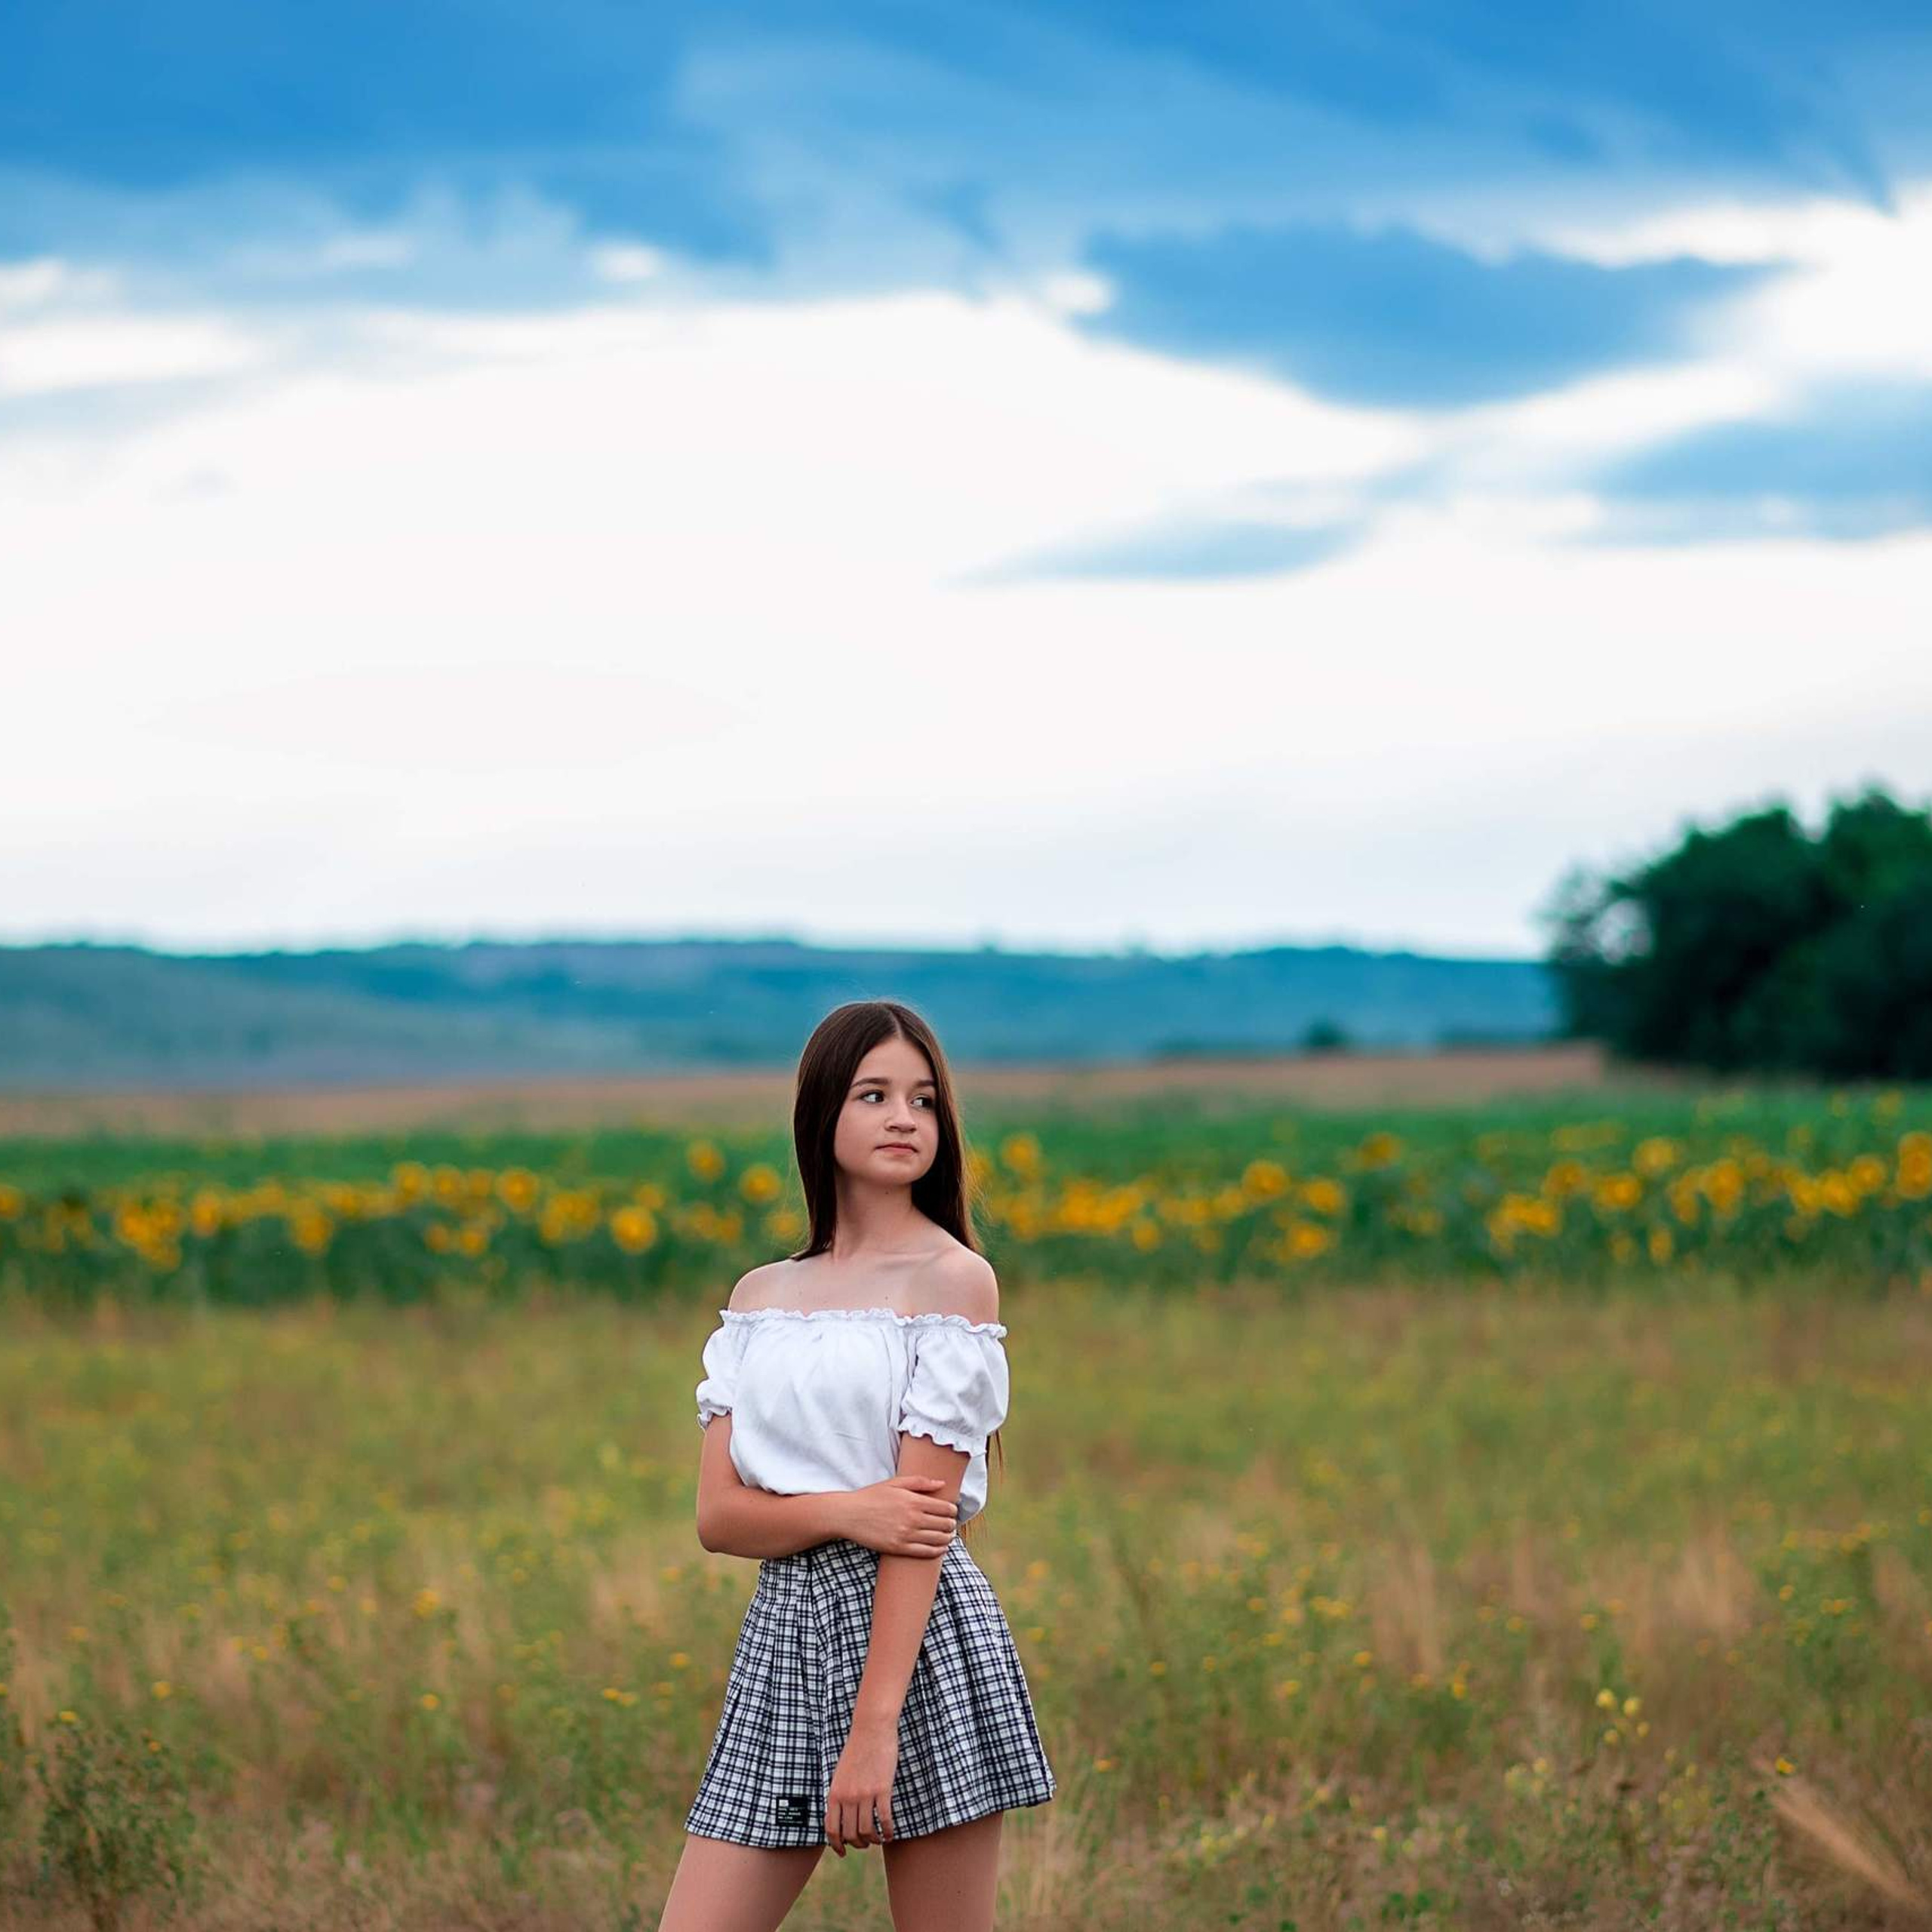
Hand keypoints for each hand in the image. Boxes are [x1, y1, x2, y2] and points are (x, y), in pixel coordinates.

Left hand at [826, 1721, 898, 1854]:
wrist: (871, 1728)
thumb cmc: (857, 1749)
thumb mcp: (840, 1774)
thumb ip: (839, 1795)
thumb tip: (840, 1817)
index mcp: (834, 1793)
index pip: (832, 1829)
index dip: (836, 1845)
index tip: (843, 1852)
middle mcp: (848, 1796)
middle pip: (850, 1834)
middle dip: (858, 1844)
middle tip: (866, 1843)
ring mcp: (865, 1793)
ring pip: (867, 1830)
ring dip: (874, 1840)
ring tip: (879, 1839)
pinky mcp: (882, 1789)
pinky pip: (885, 1819)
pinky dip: (888, 1831)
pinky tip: (891, 1834)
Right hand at [838, 1476, 956, 1557]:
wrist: (850, 1515)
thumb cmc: (872, 1496)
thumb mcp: (895, 1483)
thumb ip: (920, 1482)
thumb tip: (942, 1483)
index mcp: (914, 1501)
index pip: (945, 1508)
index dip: (953, 1510)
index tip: (952, 1511)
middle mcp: (913, 1519)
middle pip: (945, 1524)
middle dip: (951, 1524)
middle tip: (951, 1524)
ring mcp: (906, 1535)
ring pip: (938, 1540)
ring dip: (948, 1538)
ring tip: (948, 1535)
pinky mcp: (899, 1548)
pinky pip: (925, 1552)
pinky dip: (937, 1551)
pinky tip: (940, 1548)